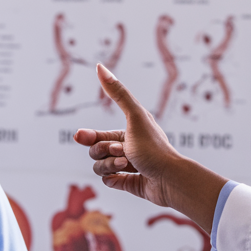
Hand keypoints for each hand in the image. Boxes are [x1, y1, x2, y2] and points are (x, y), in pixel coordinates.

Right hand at [75, 64, 226, 232]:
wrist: (170, 179)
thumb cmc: (154, 147)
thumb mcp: (135, 116)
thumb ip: (118, 93)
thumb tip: (99, 66)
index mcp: (128, 133)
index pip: (98, 135)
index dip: (89, 136)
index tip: (79, 137)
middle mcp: (126, 149)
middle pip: (95, 152)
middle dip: (104, 151)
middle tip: (121, 151)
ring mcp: (127, 168)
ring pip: (99, 167)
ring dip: (110, 166)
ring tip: (127, 165)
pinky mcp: (129, 184)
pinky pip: (108, 182)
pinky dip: (114, 179)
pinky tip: (125, 177)